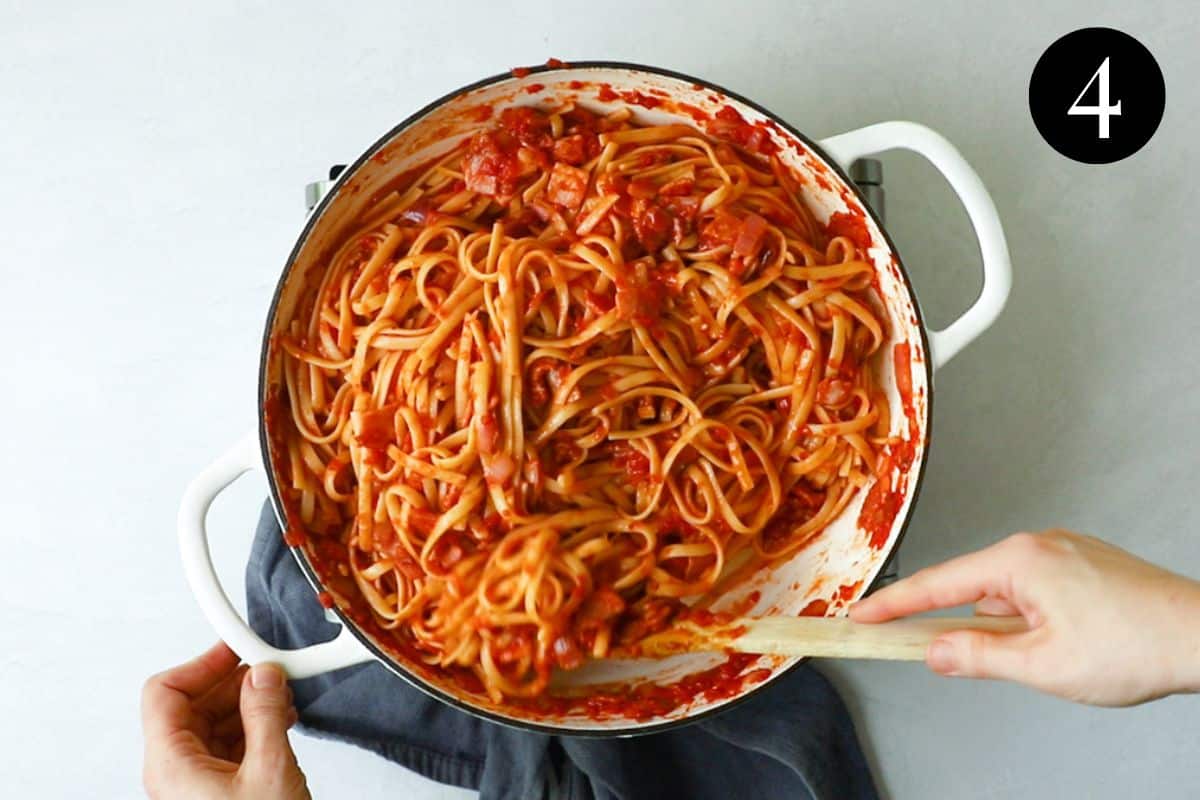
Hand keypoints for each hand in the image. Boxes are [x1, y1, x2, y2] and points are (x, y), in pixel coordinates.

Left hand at [141, 642, 309, 798]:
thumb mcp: (269, 770)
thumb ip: (265, 715)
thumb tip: (263, 675)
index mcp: (170, 765)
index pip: (164, 693)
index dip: (202, 665)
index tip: (235, 650)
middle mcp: (175, 772)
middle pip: (192, 706)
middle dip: (233, 683)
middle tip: (267, 671)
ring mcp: (195, 782)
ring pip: (212, 724)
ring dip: (248, 704)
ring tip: (280, 696)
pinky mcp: (217, 789)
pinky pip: (226, 744)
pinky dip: (253, 726)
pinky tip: (279, 720)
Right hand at [850, 529, 1199, 705]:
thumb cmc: (1134, 645)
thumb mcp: (1041, 665)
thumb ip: (978, 657)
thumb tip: (936, 653)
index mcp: (1019, 560)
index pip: (938, 585)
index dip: (895, 605)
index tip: (862, 616)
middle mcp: (1037, 544)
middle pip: (972, 587)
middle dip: (960, 624)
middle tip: (944, 658)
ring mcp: (1064, 550)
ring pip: (1007, 592)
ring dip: (1005, 625)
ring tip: (1043, 658)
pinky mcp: (1084, 562)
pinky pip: (1035, 587)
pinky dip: (1029, 616)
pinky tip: (1055, 643)